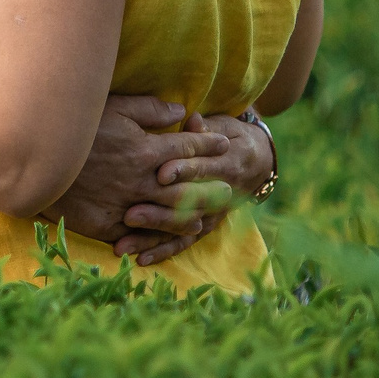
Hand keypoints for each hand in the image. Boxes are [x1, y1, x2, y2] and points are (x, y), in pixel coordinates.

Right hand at [45, 95, 231, 263]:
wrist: (32, 158)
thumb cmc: (73, 127)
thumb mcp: (112, 107)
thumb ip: (149, 109)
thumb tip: (180, 110)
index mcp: (146, 150)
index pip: (188, 149)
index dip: (209, 145)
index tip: (224, 143)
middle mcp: (141, 181)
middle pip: (187, 189)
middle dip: (210, 189)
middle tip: (230, 191)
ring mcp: (125, 205)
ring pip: (167, 216)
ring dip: (187, 218)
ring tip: (203, 219)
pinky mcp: (105, 224)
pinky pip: (137, 235)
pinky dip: (154, 238)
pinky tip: (163, 238)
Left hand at [114, 113, 274, 264]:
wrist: (254, 160)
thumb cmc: (225, 136)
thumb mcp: (220, 126)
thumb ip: (203, 127)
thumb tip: (192, 119)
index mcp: (223, 164)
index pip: (201, 168)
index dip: (182, 170)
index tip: (160, 174)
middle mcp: (219, 193)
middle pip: (187, 205)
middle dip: (159, 211)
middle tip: (130, 215)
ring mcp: (210, 214)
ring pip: (181, 229)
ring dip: (153, 237)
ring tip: (124, 244)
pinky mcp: (202, 228)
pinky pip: (182, 242)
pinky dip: (162, 251)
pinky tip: (140, 259)